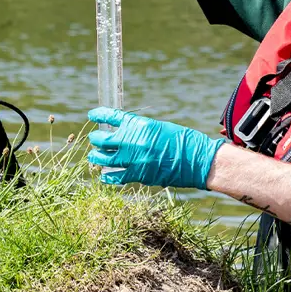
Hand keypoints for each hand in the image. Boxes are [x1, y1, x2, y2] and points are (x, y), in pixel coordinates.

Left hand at [86, 108, 222, 189]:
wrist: (198, 160)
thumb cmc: (183, 141)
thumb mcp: (159, 128)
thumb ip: (140, 130)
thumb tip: (125, 134)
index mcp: (140, 125)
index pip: (112, 116)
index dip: (99, 115)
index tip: (92, 115)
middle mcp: (133, 141)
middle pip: (103, 139)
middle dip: (96, 138)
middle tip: (94, 139)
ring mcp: (134, 159)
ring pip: (104, 159)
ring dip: (96, 157)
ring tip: (93, 157)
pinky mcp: (139, 175)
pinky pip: (116, 176)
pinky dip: (108, 176)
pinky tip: (103, 175)